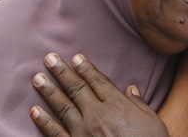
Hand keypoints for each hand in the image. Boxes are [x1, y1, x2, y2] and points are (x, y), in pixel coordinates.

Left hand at [30, 53, 168, 136]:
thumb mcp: (153, 122)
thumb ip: (140, 104)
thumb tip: (131, 89)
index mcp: (118, 106)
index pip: (98, 82)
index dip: (86, 68)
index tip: (76, 58)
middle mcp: (98, 115)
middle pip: (77, 89)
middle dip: (62, 72)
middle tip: (49, 58)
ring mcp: (84, 132)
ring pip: (63, 107)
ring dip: (49, 91)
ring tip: (37, 78)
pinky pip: (55, 133)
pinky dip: (44, 121)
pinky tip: (34, 111)